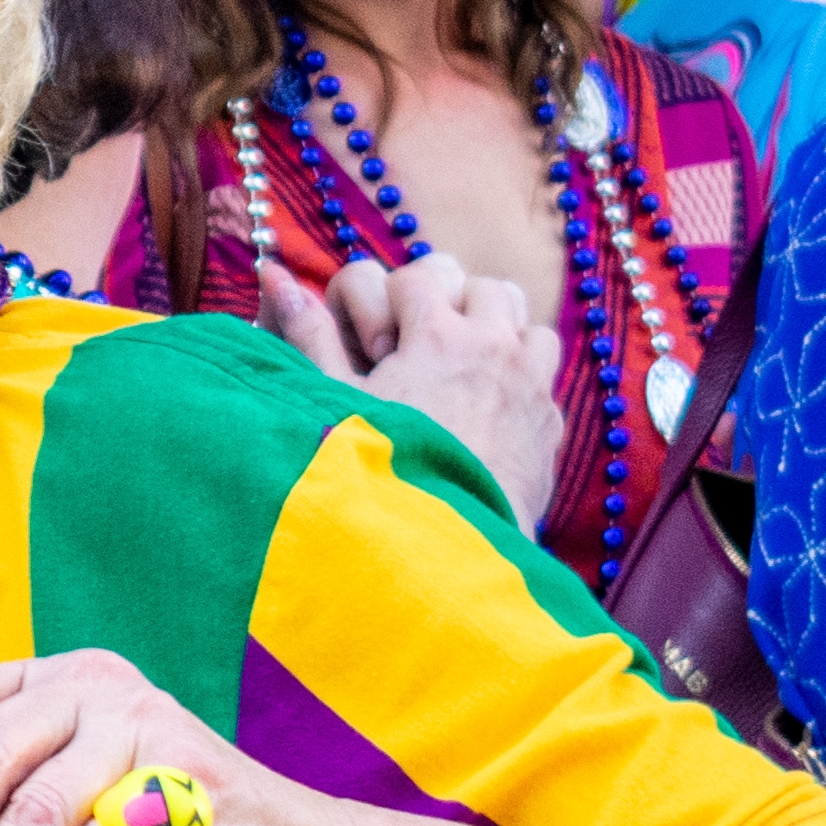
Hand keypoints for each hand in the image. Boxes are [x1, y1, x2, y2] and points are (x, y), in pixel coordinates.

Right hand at [253, 249, 563, 518]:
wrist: (442, 551)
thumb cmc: (378, 474)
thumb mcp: (331, 401)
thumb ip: (308, 333)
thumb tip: (276, 275)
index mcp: (437, 334)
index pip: (417, 274)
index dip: (390, 303)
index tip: (377, 348)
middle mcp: (493, 346)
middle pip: (481, 283)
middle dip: (450, 306)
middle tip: (419, 349)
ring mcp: (530, 382)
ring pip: (525, 319)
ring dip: (493, 332)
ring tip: (459, 370)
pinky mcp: (549, 422)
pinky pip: (545, 373)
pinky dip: (519, 376)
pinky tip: (485, 410)